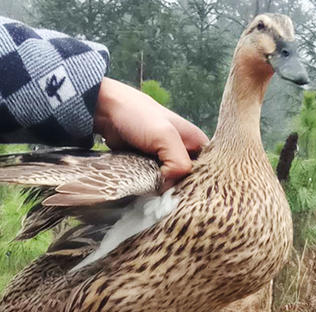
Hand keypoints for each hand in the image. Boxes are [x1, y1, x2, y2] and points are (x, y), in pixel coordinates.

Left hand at [93, 77, 208, 185]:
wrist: (107, 111)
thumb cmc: (139, 117)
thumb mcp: (166, 136)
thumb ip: (178, 163)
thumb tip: (170, 186)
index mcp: (196, 142)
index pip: (208, 170)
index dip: (200, 183)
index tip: (187, 193)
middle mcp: (185, 153)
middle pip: (189, 181)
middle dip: (179, 189)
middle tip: (169, 196)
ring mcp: (166, 162)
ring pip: (172, 184)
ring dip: (164, 191)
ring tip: (157, 194)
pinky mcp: (150, 169)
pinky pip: (157, 184)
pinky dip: (152, 189)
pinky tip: (148, 192)